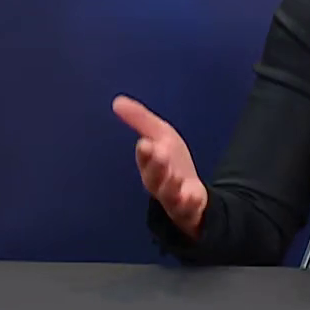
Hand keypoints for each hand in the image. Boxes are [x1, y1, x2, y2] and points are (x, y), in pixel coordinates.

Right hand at [113, 95, 206, 239]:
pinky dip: (189, 202)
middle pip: (154, 176)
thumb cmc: (172, 162)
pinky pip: (187, 207)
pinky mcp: (189, 207)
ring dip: (170, 184)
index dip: (145, 153)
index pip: (145, 158)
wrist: (192, 193)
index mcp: (149, 163)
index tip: (145, 144)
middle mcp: (159, 182)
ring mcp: (173, 196)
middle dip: (155, 166)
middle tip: (158, 154)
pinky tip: (192, 195)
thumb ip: (140, 120)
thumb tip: (117, 101)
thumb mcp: (160, 135)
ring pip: (168, 193)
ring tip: (175, 176)